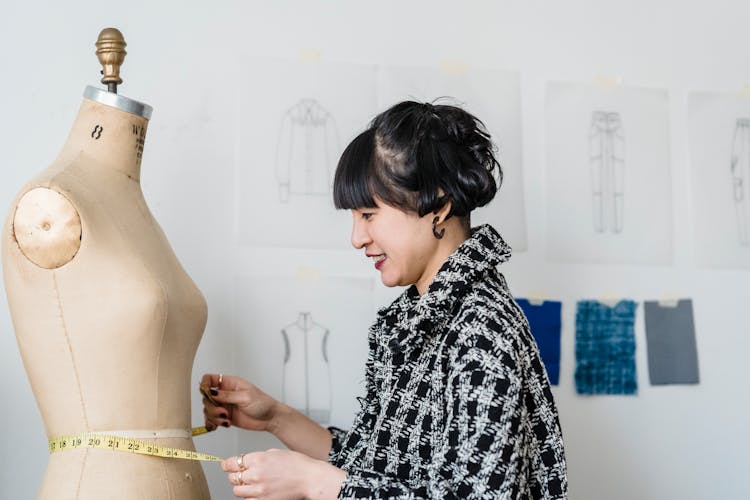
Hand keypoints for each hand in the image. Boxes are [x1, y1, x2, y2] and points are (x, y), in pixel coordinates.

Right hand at [200, 373, 278, 432]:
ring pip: (208, 410)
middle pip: (206, 397)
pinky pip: (212, 419)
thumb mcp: (246, 397)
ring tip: (225, 420)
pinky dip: (212, 423)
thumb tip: (212, 393)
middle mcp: (225, 394)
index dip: (204, 385)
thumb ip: (228, 396)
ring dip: (213, 417)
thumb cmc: (262, 403)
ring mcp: (225, 405)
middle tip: (223, 413)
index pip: (210, 379)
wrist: (270, 418)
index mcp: (230, 383)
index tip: (208, 395)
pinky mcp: (225, 416)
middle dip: (211, 407)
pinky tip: (218, 426)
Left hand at [222, 449, 345, 499]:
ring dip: (241, 487)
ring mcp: (259, 490)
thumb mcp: (275, 453)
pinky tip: (256, 492)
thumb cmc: (297, 464)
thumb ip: (259, 457)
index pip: (232, 463)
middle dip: (235, 475)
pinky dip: (249, 497)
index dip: (227, 465)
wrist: (310, 479)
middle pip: (233, 478)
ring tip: (250, 484)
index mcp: (258, 459)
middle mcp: (256, 474)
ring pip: (237, 491)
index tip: (225, 466)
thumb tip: (247, 462)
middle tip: (239, 474)